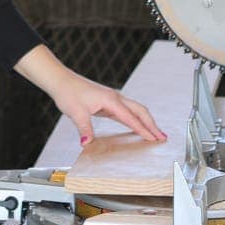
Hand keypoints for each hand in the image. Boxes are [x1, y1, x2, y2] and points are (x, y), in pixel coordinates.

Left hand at [49, 68, 166, 145]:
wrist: (62, 81)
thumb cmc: (69, 93)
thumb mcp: (76, 113)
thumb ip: (84, 129)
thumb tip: (87, 143)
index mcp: (111, 100)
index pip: (131, 118)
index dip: (143, 129)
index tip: (154, 139)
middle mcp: (115, 98)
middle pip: (140, 111)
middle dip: (152, 124)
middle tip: (162, 137)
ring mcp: (113, 99)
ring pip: (135, 110)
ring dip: (146, 121)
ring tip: (155, 133)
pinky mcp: (108, 102)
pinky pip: (127, 112)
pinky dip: (135, 120)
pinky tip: (137, 127)